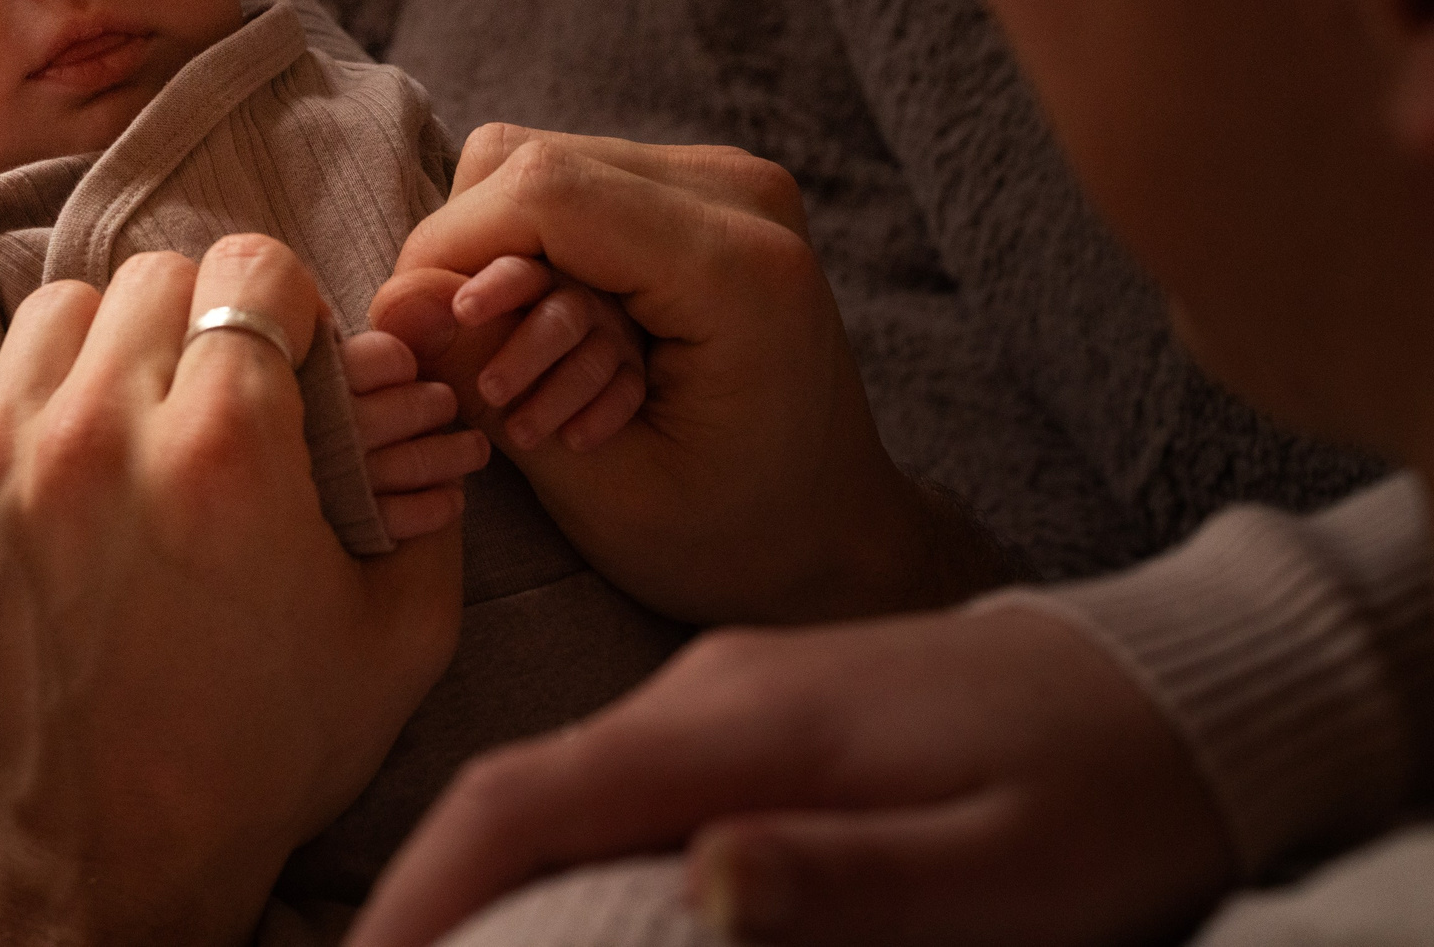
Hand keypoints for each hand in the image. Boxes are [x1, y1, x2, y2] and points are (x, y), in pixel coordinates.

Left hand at [0, 234, 462, 946]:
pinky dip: (5, 407)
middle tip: (207, 405)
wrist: (100, 866)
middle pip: (153, 281)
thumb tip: (401, 408)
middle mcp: (98, 436)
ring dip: (99, 358)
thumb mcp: (398, 636)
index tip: (279, 358)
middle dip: (197, 329)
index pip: (252, 270)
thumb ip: (423, 500)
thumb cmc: (255, 756)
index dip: (282, 307)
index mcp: (226, 450)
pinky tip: (41, 474)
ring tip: (120, 438)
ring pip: (52, 316)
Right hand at [349, 606, 1235, 946]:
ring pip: (562, 784)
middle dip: (432, 895)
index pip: (525, 797)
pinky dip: (560, 853)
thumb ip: (846, 882)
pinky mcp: (754, 708)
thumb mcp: (1002, 873)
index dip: (423, 889)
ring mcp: (726, 689)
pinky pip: (618, 782)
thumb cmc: (1102, 796)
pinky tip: (569, 916)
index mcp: (745, 725)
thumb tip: (696, 884)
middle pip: (516, 791)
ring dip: (491, 878)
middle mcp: (708, 690)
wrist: (1182, 689)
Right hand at [391, 125, 1009, 624]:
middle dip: (470, 258)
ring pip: (538, 163)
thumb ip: (491, 382)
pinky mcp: (705, 189)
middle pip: (529, 161)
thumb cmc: (732, 538)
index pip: (544, 191)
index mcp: (736, 270)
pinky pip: (572, 183)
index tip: (415, 335)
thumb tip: (391, 300)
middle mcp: (739, 196)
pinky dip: (539, 252)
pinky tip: (567, 334)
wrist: (837, 533)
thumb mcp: (601, 488)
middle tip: (483, 370)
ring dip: (504, 256)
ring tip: (535, 363)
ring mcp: (727, 181)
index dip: (449, 249)